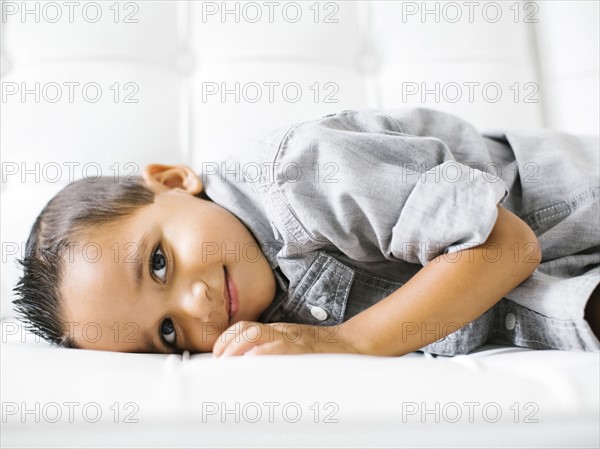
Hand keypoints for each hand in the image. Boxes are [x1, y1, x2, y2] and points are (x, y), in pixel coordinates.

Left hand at [212, 321, 359, 356]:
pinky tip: (253, 361)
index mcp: (279, 330)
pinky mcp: (304, 350)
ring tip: (230, 364)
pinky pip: (280, 347)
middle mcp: (283, 332)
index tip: (217, 354)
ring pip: (257, 335)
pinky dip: (264, 353)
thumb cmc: (322, 349)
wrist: (353, 344)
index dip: (227, 339)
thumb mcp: (294, 343)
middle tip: (220, 363)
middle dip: (228, 346)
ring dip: (238, 349)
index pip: (245, 327)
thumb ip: (273, 347)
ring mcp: (293, 339)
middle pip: (247, 330)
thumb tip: (246, 362)